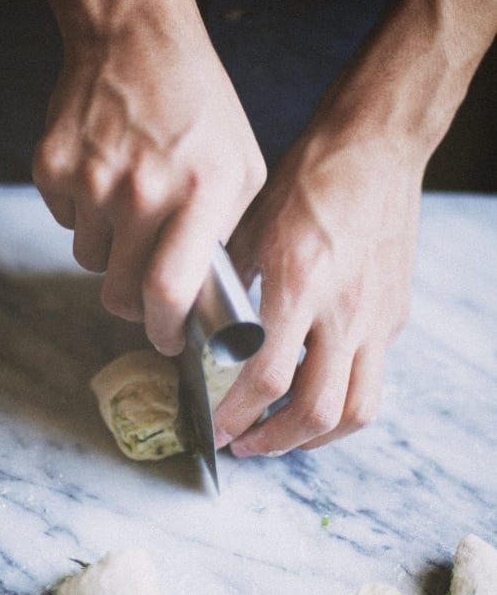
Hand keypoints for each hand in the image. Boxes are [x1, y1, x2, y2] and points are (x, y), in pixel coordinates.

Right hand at [32, 0, 266, 355]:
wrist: (135, 36)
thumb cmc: (200, 107)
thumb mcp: (242, 167)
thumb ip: (228, 235)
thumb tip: (209, 301)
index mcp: (201, 191)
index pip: (169, 291)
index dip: (163, 331)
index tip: (167, 340)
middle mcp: (142, 188)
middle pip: (119, 292)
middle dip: (133, 305)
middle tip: (145, 290)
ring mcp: (90, 178)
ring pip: (89, 260)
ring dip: (109, 250)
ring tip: (130, 203)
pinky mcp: (51, 166)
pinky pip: (65, 222)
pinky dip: (83, 213)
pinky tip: (104, 173)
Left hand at [214, 112, 423, 454]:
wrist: (375, 149)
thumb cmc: (309, 180)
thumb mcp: (251, 227)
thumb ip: (228, 285)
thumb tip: (199, 327)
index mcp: (299, 286)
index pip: (267, 378)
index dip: (237, 415)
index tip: (217, 427)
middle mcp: (345, 312)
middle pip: (317, 412)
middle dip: (274, 442)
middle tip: (245, 445)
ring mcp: (377, 319)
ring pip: (358, 410)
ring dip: (316, 437)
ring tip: (283, 435)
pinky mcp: (394, 317)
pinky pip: (373, 378)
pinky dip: (341, 399)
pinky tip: (313, 390)